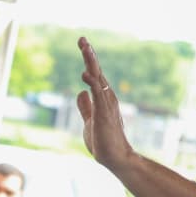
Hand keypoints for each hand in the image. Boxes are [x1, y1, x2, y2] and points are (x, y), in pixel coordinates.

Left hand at [75, 37, 134, 171]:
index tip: (83, 44)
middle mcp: (107, 97)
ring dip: (91, 62)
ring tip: (84, 48)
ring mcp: (107, 104)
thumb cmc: (104, 141)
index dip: (88, 60)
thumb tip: (80, 92)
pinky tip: (85, 74)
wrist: (115, 157)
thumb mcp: (90, 120)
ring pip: (98, 78)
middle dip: (89, 54)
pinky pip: (99, 94)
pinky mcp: (105, 113)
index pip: (95, 74)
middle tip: (82, 39)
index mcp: (103, 98)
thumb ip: (85, 106)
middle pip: (97, 71)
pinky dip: (92, 83)